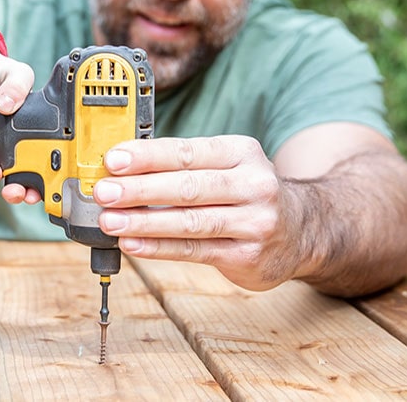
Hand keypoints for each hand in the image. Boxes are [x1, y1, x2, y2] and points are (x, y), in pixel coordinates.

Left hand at [0, 46, 41, 197]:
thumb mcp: (15, 72)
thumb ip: (17, 84)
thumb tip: (7, 105)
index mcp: (33, 126)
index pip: (47, 156)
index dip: (50, 177)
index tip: (48, 187)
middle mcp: (16, 139)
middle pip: (26, 172)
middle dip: (25, 189)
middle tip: (22, 192)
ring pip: (1, 173)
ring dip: (0, 182)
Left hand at [89, 135, 301, 290]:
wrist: (303, 230)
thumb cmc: (247, 193)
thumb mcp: (227, 166)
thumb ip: (183, 165)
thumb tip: (123, 169)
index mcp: (242, 152)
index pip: (189, 152)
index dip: (148, 156)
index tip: (113, 160)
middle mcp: (253, 184)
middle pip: (188, 186)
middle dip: (140, 189)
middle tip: (104, 192)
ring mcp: (254, 221)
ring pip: (190, 221)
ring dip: (144, 222)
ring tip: (110, 221)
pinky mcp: (248, 255)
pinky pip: (195, 250)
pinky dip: (160, 248)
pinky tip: (133, 244)